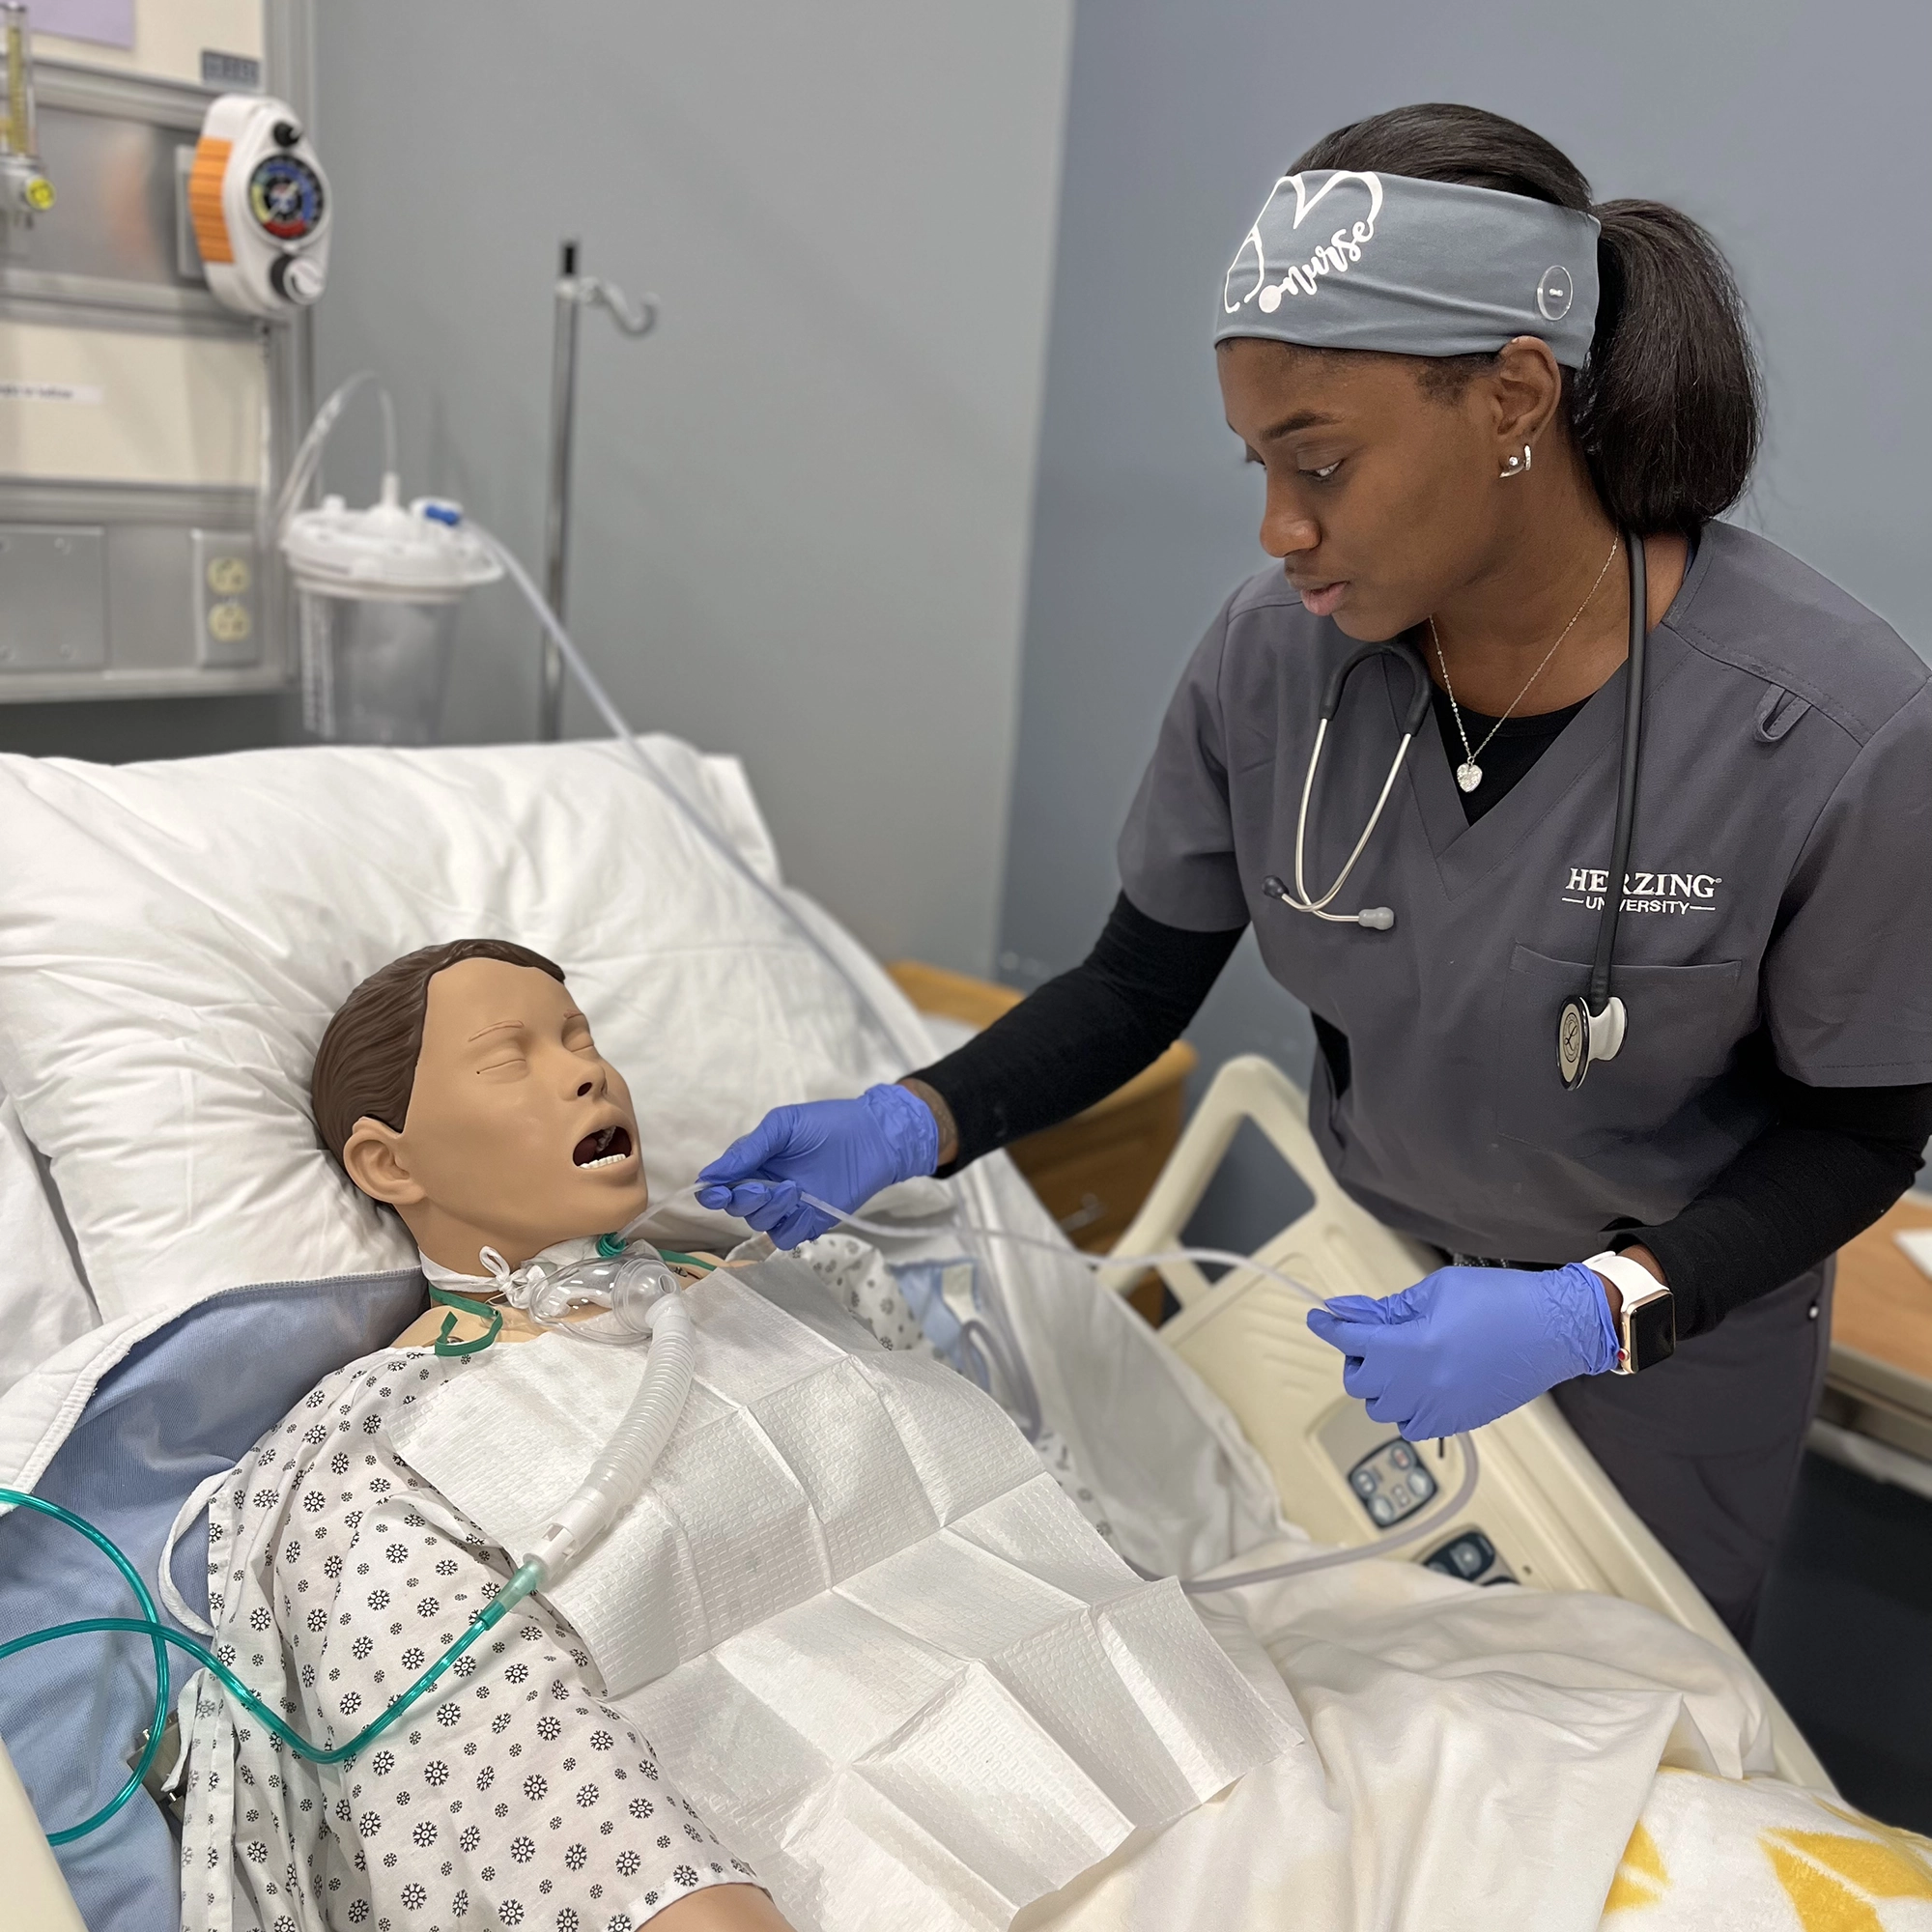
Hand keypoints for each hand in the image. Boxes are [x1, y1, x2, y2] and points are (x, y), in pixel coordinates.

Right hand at [694, 1084, 939, 1248]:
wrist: (873, 1137)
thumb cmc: (826, 1124)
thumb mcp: (782, 1126)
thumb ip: (747, 1150)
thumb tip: (708, 1176)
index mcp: (753, 1162)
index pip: (721, 1185)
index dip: (714, 1193)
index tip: (716, 1194)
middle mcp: (765, 1187)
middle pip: (737, 1207)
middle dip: (745, 1200)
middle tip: (766, 1187)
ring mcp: (787, 1207)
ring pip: (760, 1223)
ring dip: (771, 1211)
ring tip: (794, 1190)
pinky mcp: (809, 1222)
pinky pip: (787, 1237)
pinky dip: (792, 1227)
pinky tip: (807, 1209)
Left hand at [1304, 1262, 1619, 1439]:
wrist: (1556, 1328)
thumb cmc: (1503, 1301)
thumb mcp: (1436, 1291)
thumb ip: (1387, 1309)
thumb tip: (1348, 1312)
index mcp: (1414, 1348)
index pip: (1352, 1342)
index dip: (1330, 1328)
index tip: (1319, 1318)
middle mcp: (1423, 1387)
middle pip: (1360, 1383)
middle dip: (1358, 1357)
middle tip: (1373, 1335)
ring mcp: (1442, 1409)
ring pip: (1383, 1409)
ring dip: (1380, 1384)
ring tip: (1400, 1359)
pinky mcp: (1460, 1421)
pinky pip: (1413, 1426)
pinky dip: (1405, 1407)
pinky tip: (1419, 1383)